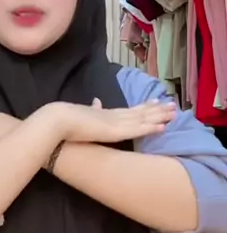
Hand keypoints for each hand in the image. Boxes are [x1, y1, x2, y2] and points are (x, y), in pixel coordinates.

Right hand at [40, 96, 176, 144]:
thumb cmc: (65, 120)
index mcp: (106, 113)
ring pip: (144, 119)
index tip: (156, 101)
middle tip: (173, 105)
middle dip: (158, 109)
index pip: (130, 110)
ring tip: (175, 112)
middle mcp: (114, 116)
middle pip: (141, 111)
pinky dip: (151, 128)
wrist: (58, 121)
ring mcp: (116, 123)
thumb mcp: (83, 113)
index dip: (144, 106)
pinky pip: (138, 130)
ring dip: (160, 116)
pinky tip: (163, 126)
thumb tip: (97, 100)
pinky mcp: (115, 132)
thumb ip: (92, 108)